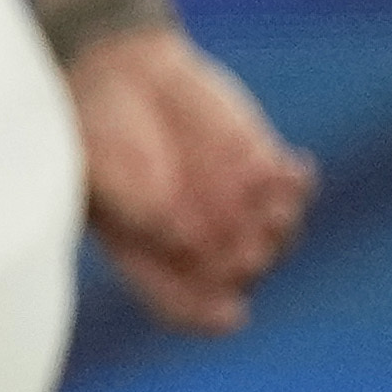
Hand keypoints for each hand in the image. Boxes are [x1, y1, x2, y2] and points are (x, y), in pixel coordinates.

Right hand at [69, 23, 317, 333]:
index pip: (185, 308)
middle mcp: (199, 242)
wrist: (117, 75)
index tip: (231, 313)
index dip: (208, 316)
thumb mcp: (98, 170)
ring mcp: (234, 206)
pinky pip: (292, 188)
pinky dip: (298, 184)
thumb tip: (177, 234)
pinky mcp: (259, 167)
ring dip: (280, 227)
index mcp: (151, 259)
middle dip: (248, 263)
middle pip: (239, 274)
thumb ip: (135, 206)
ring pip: (275, 236)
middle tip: (247, 248)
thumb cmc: (93, 131)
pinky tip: (295, 170)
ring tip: (275, 207)